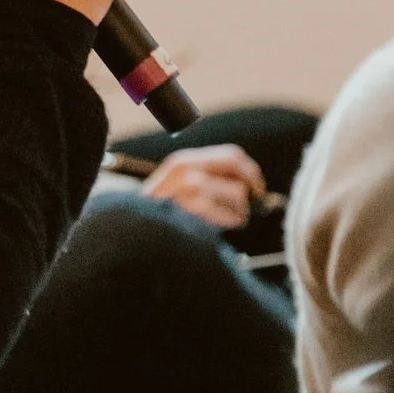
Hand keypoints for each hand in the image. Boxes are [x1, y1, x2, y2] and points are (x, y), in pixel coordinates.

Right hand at [141, 144, 266, 229]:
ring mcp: (185, 187)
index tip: (257, 188)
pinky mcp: (191, 208)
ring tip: (226, 220)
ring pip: (236, 190)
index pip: (230, 155)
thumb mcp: (179, 193)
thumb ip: (206, 181)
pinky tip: (217, 228)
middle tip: (253, 200)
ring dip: (239, 209)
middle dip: (249, 182)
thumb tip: (248, 184)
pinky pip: (230, 214)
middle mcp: (182, 168)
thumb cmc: (163, 221)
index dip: (250, 170)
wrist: (136, 237)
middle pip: (233, 161)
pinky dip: (230, 222)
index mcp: (181, 163)